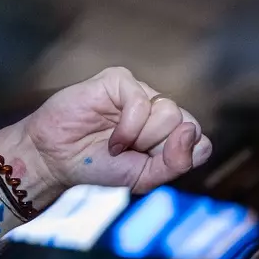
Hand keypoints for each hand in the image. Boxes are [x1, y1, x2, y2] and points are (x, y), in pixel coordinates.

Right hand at [0, 68, 213, 205]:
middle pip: (186, 125)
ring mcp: (141, 93)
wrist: (58, 160)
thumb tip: (191, 131)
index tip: (149, 164)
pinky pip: (141, 101)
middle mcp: (159, 109)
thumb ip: (177, 162)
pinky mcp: (119, 81)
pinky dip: (127, 127)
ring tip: (117, 142)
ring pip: (168, 111)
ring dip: (140, 137)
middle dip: (156, 148)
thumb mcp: (145, 178)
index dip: (177, 158)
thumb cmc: (101, 168)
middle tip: (129, 152)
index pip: (201, 142)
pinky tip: (112, 136)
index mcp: (170, 133)